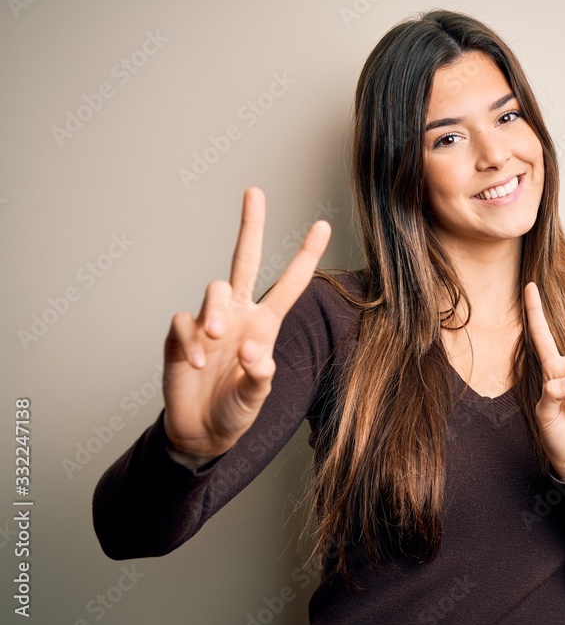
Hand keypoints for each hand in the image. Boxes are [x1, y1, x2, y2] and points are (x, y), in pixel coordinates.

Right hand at [162, 187, 330, 458]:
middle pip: (244, 261)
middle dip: (251, 226)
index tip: (322, 225)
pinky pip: (183, 322)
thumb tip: (253, 353)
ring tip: (217, 335)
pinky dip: (189, 340)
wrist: (201, 432)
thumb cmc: (236, 410)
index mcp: (265, 325)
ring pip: (214, 290)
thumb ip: (260, 376)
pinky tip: (196, 363)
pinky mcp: (181, 336)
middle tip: (254, 192)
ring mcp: (209, 323)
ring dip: (216, 309)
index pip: (289, 284)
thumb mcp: (257, 397)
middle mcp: (239, 315)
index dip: (305, 256)